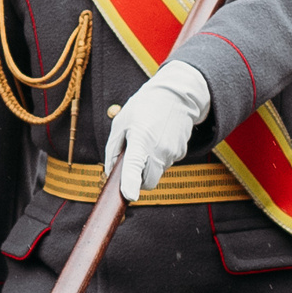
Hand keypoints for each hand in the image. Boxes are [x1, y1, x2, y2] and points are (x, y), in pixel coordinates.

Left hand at [104, 59, 210, 202]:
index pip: (134, 166)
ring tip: (148, 141)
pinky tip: (159, 139)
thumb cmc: (144, 108)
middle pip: (147, 182)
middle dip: (138, 178)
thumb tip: (110, 172)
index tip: (130, 196)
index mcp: (140, 139)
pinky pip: (165, 164)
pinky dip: (159, 158)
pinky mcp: (181, 153)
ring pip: (156, 173)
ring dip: (149, 166)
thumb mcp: (121, 123)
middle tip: (132, 160)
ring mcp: (172, 153)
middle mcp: (159, 149)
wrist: (177, 96)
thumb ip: (113, 149)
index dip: (130, 183)